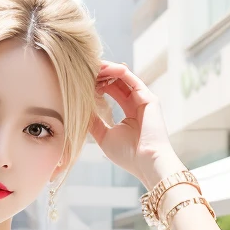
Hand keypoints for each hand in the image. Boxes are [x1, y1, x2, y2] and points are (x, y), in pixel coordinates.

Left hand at [89, 63, 179, 187]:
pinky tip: (103, 69)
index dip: (98, 84)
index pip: (112, 91)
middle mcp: (137, 103)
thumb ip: (94, 121)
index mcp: (129, 113)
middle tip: (85, 68)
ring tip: (91, 66)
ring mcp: (144, 99)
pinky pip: (130, 79)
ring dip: (107, 70)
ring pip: (123, 77)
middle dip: (101, 74)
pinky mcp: (148, 98)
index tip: (83, 81)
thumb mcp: (104, 136)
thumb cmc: (128, 155)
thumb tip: (80, 108)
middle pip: (117, 82)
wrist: (146, 163)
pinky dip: (117, 72)